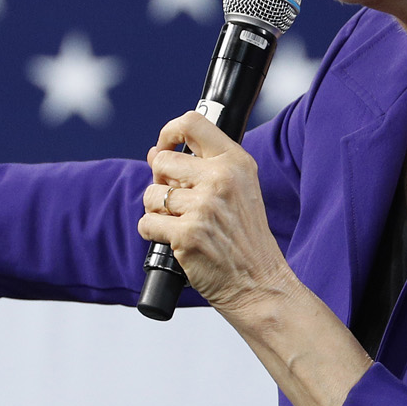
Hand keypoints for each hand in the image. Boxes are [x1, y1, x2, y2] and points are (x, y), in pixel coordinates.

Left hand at [138, 112, 298, 317]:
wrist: (259, 282)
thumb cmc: (245, 238)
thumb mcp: (238, 190)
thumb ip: (200, 166)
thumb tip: (154, 152)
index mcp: (236, 162)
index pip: (193, 123)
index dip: (169, 132)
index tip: (165, 147)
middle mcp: (221, 179)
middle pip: (162, 161)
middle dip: (161, 183)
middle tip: (179, 203)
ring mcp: (204, 206)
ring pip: (150, 194)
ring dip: (157, 211)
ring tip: (181, 224)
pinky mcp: (187, 234)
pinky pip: (147, 223)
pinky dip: (153, 233)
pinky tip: (174, 240)